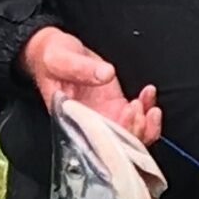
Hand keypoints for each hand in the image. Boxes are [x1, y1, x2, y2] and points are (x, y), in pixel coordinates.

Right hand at [23, 26, 160, 145]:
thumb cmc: (50, 58)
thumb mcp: (59, 59)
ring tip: (147, 105)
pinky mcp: (115, 106)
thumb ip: (80, 67)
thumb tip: (106, 74)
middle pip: (117, 146)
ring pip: (131, 137)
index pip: (95, 141)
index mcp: (71, 119)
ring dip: (146, 126)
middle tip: (136, 108)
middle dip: (134, 132)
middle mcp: (89, 124)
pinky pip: (137, 118)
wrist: (54, 51)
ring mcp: (104, 117)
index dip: (115, 135)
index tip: (126, 114)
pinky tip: (148, 94)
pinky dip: (148, 111)